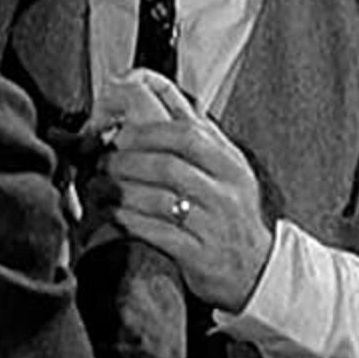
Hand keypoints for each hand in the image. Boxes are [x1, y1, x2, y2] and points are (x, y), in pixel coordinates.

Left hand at [99, 68, 273, 313]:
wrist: (257, 270)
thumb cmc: (232, 212)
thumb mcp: (227, 168)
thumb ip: (197, 132)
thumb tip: (156, 88)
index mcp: (229, 163)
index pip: (188, 134)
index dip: (147, 131)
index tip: (119, 133)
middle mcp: (224, 192)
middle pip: (168, 165)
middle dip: (127, 161)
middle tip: (103, 161)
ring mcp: (212, 224)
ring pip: (158, 199)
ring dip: (121, 191)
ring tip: (101, 187)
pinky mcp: (198, 255)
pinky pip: (156, 232)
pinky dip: (129, 221)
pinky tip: (114, 215)